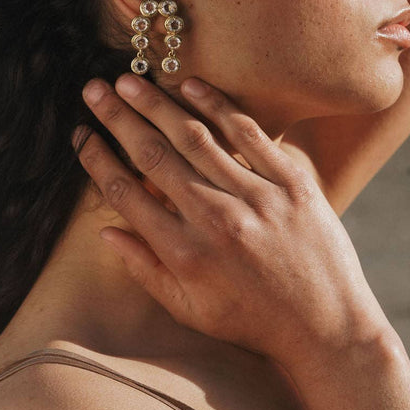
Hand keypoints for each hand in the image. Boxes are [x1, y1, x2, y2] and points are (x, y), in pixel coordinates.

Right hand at [74, 73, 389, 377]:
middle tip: (94, 89)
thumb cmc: (251, 320)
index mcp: (184, 254)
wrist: (328, 328)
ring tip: (130, 80)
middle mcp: (215, 220)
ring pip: (194, 137)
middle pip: (153, 155)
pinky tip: (190, 85)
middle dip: (118, 118)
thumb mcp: (189, 310)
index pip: (127, 194)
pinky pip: (248, 134)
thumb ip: (144, 269)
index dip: (98, 160)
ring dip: (157, 104)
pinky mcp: (292, 182)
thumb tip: (105, 231)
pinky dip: (217, 106)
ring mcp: (255, 197)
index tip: (81, 134)